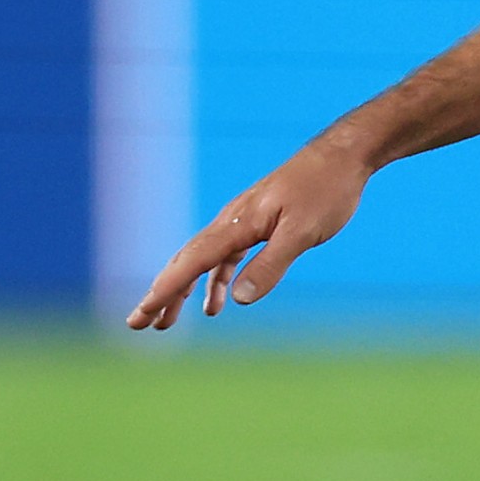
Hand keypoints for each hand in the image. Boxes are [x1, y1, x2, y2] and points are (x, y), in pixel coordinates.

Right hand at [127, 137, 371, 329]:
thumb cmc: (325, 191)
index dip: (164, 292)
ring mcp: (241, 222)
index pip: (191, 263)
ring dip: (182, 291)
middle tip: (138, 324)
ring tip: (166, 322)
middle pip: (185, 262)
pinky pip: (224, 257)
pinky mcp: (257, 224)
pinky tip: (215, 303)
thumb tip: (240, 299)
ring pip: (201, 261)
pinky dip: (214, 281)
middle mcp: (230, 221)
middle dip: (161, 295)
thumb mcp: (302, 232)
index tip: (141, 315)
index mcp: (237, 224)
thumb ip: (271, 264)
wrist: (342, 156)